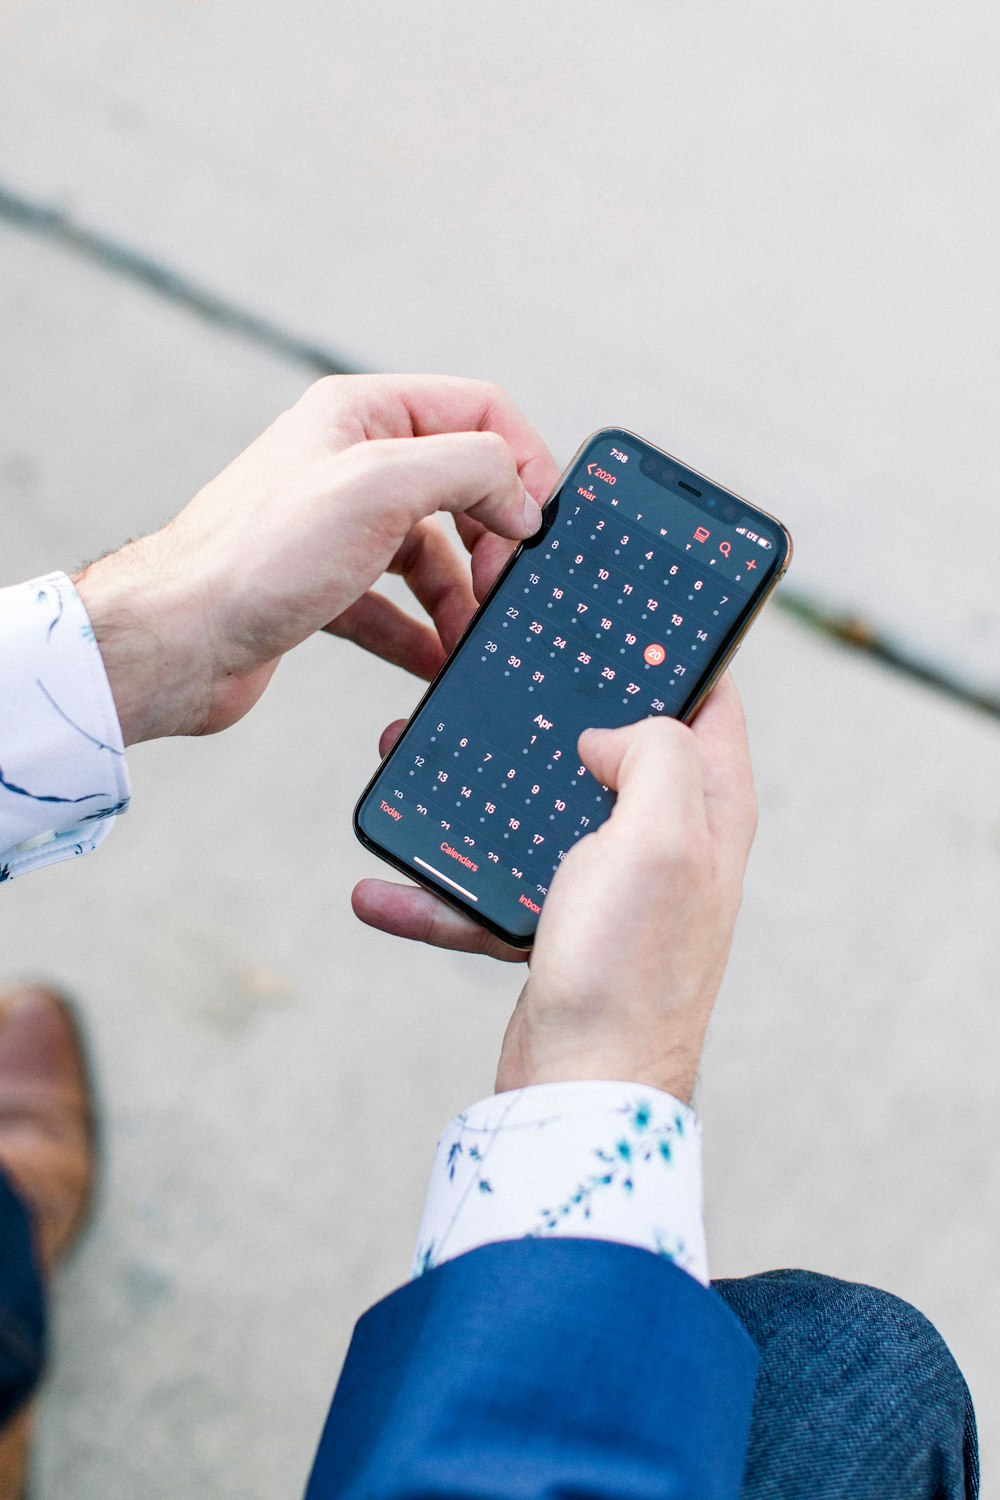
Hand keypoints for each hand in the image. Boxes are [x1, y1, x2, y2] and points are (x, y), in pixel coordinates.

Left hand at [74, 376, 559, 743]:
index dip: (522, 460)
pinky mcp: (323, 586)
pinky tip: (436, 662)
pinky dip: (422, 634)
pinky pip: (395, 607)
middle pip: (461, 486)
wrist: (177, 641)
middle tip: (501, 587)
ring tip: (469, 638)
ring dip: (460, 597)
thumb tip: (523, 496)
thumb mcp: (380, 486)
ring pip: (431, 554)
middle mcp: (350, 462)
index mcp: (361, 413)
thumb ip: (469, 468)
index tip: (536, 524)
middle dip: (492, 540)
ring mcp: (337, 527)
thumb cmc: (257, 557)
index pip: (478, 409)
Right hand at [355, 677, 756, 1100]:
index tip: (619, 617)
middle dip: (551, 715)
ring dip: (474, 797)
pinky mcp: (561, 931)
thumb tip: (607, 734)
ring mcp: (612, 889)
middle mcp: (668, 843)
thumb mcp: (659, 834)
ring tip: (404, 764)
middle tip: (493, 679)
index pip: (712, 701)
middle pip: (613, 750)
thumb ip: (654, 754)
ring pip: (537, 815)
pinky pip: (492, 893)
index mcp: (710, 809)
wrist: (585, 1091)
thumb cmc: (631, 966)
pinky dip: (440, 894)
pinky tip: (380, 891)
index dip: (676, 651)